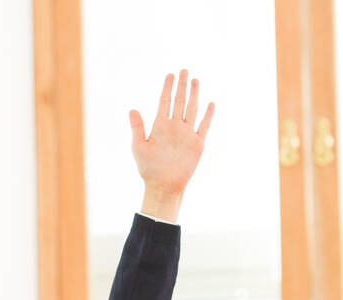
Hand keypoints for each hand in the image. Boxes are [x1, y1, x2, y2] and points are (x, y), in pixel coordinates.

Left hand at [129, 69, 214, 221]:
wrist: (163, 186)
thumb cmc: (148, 168)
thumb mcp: (139, 147)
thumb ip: (137, 128)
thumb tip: (132, 109)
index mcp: (160, 126)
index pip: (165, 102)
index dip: (167, 88)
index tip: (170, 74)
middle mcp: (175, 127)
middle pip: (179, 101)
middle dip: (182, 86)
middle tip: (184, 70)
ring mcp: (187, 134)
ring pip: (192, 109)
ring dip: (194, 95)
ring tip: (195, 80)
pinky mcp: (197, 144)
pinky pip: (204, 126)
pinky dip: (208, 115)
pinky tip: (210, 104)